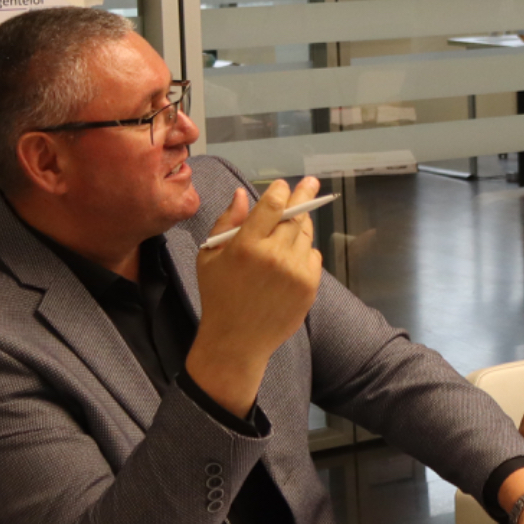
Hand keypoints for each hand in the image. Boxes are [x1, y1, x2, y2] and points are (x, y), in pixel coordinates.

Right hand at [187, 178, 323, 417]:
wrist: (236, 341)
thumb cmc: (218, 295)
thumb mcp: (209, 257)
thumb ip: (227, 222)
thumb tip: (242, 193)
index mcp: (246, 245)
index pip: (272, 205)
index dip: (280, 191)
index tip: (284, 185)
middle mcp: (274, 255)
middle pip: (296, 215)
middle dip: (304, 195)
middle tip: (311, 182)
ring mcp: (295, 271)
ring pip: (306, 235)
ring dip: (301, 226)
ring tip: (292, 226)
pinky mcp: (309, 286)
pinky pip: (313, 256)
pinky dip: (305, 252)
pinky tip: (290, 258)